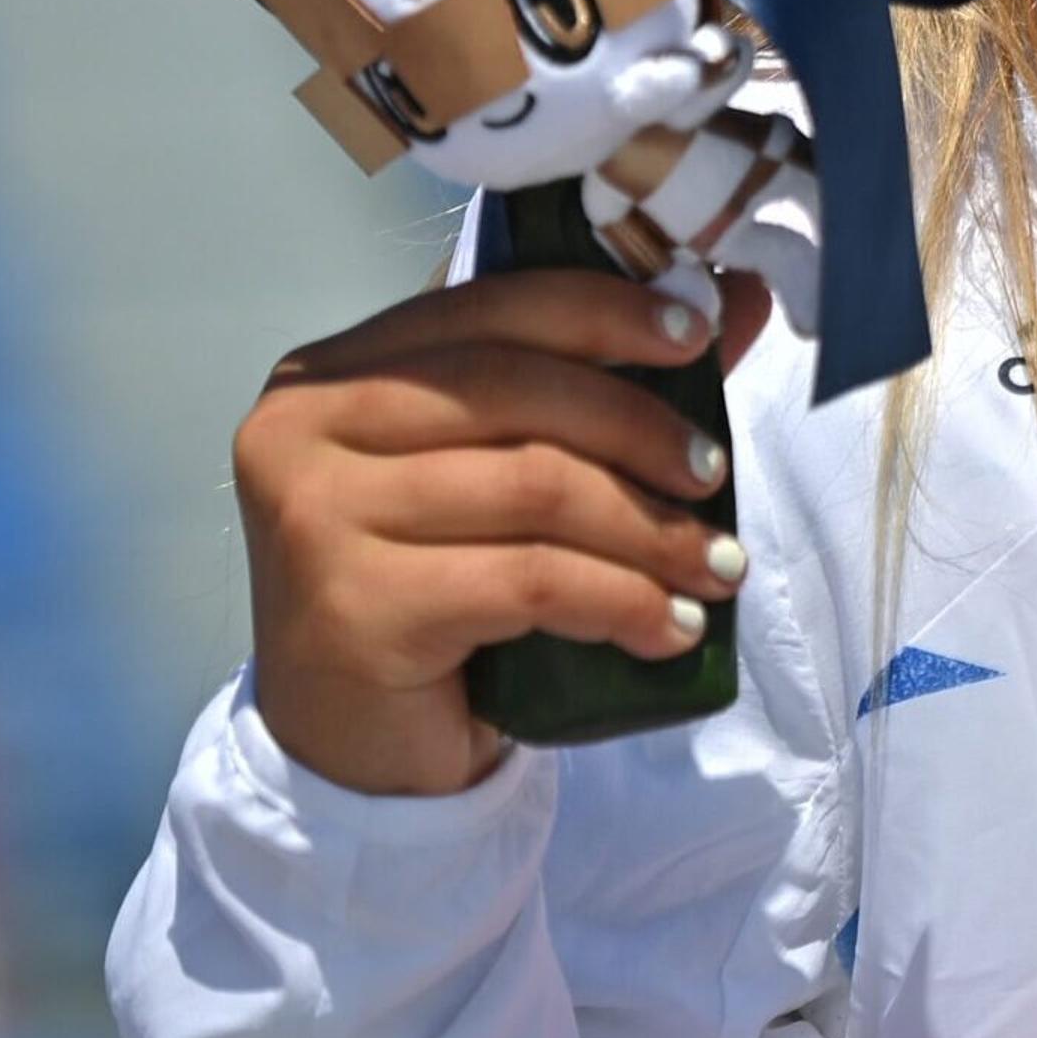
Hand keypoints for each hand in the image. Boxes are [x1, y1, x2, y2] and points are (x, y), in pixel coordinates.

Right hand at [232, 266, 773, 796]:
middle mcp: (303, 428)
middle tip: (716, 475)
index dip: (604, 311)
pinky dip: (621, 600)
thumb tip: (733, 296)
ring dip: (650, 530)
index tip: (695, 337)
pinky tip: (669, 628)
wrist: (352, 740)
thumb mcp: (507, 467)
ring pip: (535, 488)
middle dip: (640, 430)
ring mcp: (316, 516)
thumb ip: (604, 378)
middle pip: (518, 392)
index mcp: (335, 371)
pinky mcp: (353, 605)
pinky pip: (530, 581)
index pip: (491, 307)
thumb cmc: (433, 586)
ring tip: (716, 566)